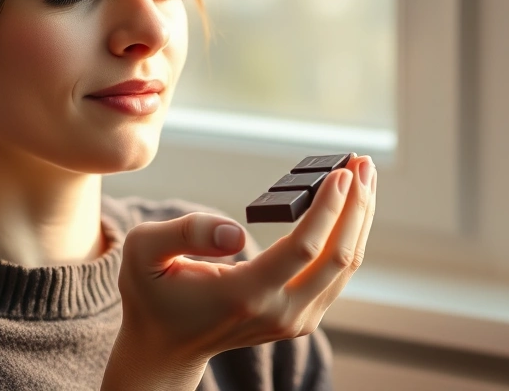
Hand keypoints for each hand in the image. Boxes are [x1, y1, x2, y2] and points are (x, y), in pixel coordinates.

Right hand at [107, 155, 376, 385]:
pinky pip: (336, 274)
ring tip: (364, 175)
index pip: (304, 248)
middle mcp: (279, 313)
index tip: (341, 172)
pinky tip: (349, 206)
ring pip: (344, 266)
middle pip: (338, 257)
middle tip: (362, 161)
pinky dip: (348, 236)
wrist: (166, 347)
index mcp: (244, 295)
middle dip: (357, 206)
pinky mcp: (301, 318)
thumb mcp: (144, 253)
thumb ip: (184, 232)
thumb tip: (234, 231)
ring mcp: (294, 321)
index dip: (329, 208)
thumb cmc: (153, 295)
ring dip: (359, 218)